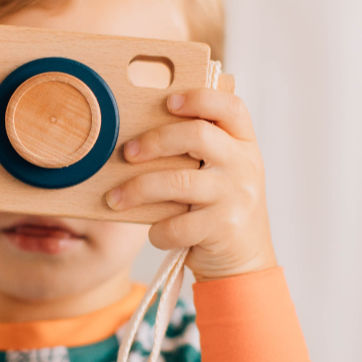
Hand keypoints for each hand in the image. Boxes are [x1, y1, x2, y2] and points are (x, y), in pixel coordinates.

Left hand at [105, 88, 277, 278]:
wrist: (246, 263)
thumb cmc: (219, 211)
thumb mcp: (220, 174)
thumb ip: (199, 152)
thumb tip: (138, 135)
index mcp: (244, 145)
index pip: (230, 107)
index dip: (199, 98)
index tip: (168, 101)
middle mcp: (244, 165)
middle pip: (198, 135)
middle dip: (155, 141)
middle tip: (127, 154)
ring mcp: (236, 196)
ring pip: (178, 181)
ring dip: (138, 190)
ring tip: (115, 199)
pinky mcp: (223, 228)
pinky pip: (177, 224)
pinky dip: (158, 230)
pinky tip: (155, 232)